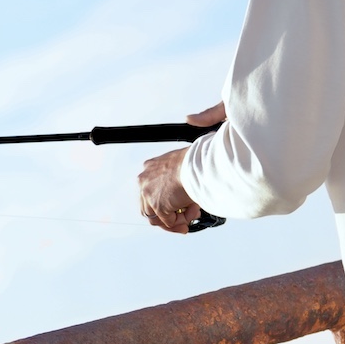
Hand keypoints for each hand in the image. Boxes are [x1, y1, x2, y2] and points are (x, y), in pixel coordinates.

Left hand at [136, 102, 223, 233]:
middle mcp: (145, 179)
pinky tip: (192, 212)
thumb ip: (182, 157)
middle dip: (171, 214)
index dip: (166, 201)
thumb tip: (192, 121)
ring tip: (191, 214)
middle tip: (186, 216)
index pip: (151, 190)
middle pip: (150, 206)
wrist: (199, 163)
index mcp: (151, 167)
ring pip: (156, 217)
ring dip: (176, 219)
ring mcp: (148, 192)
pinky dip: (180, 221)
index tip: (179, 205)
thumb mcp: (186, 156)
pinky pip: (167, 222)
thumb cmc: (198, 158)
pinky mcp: (156, 204)